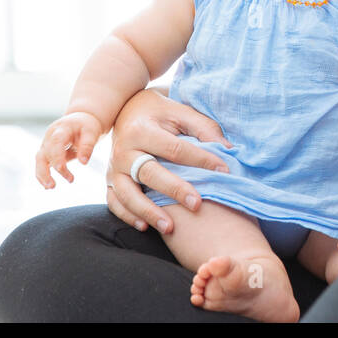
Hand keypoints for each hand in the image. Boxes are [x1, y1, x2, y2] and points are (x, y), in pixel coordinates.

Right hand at [35, 111, 102, 188]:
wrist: (80, 120)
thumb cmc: (86, 126)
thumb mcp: (92, 132)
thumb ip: (87, 146)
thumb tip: (83, 163)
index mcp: (61, 129)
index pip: (56, 142)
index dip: (57, 157)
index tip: (62, 170)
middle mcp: (50, 137)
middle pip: (44, 153)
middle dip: (47, 170)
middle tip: (53, 186)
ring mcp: (46, 144)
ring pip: (39, 160)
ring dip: (42, 174)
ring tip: (50, 187)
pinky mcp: (47, 152)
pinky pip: (42, 164)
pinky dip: (43, 174)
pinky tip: (48, 186)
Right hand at [106, 86, 234, 235]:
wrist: (127, 109)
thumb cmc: (160, 113)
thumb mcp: (181, 112)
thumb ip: (203, 128)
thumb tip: (227, 149)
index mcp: (142, 130)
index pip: (175, 149)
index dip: (201, 160)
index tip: (223, 171)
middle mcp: (123, 150)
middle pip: (150, 173)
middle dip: (174, 190)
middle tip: (197, 204)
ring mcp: (114, 168)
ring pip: (127, 194)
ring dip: (149, 211)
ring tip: (170, 227)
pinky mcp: (110, 180)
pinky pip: (114, 202)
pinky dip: (127, 216)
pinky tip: (145, 226)